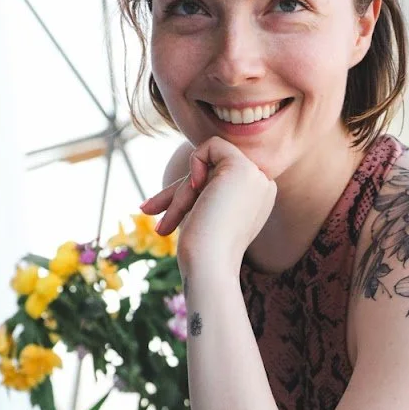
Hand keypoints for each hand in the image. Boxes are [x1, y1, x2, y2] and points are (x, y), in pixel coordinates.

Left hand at [137, 135, 276, 274]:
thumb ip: (203, 194)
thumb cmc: (201, 251)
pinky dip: (195, 162)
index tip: (158, 214)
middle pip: (210, 173)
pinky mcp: (243, 166)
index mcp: (257, 200)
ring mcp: (257, 176)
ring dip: (182, 192)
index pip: (216, 182)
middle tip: (145, 210)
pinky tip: (197, 189)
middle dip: (178, 193)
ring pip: (207, 165)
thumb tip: (194, 181)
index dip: (188, 194)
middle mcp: (263, 186)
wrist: (210, 265)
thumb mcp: (201, 215)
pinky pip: (211, 145)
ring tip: (165, 223)